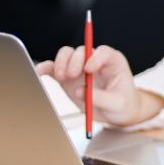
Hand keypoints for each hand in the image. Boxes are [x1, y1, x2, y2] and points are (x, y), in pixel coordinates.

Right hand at [35, 45, 153, 127]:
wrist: (116, 113)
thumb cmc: (123, 104)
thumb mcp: (118, 104)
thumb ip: (101, 98)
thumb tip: (80, 91)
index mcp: (113, 62)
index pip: (103, 51)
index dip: (95, 57)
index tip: (89, 69)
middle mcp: (95, 61)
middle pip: (82, 50)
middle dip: (75, 60)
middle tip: (72, 75)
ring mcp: (80, 68)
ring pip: (67, 55)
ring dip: (61, 63)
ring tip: (63, 77)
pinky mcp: (67, 77)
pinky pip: (54, 68)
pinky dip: (45, 68)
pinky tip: (40, 73)